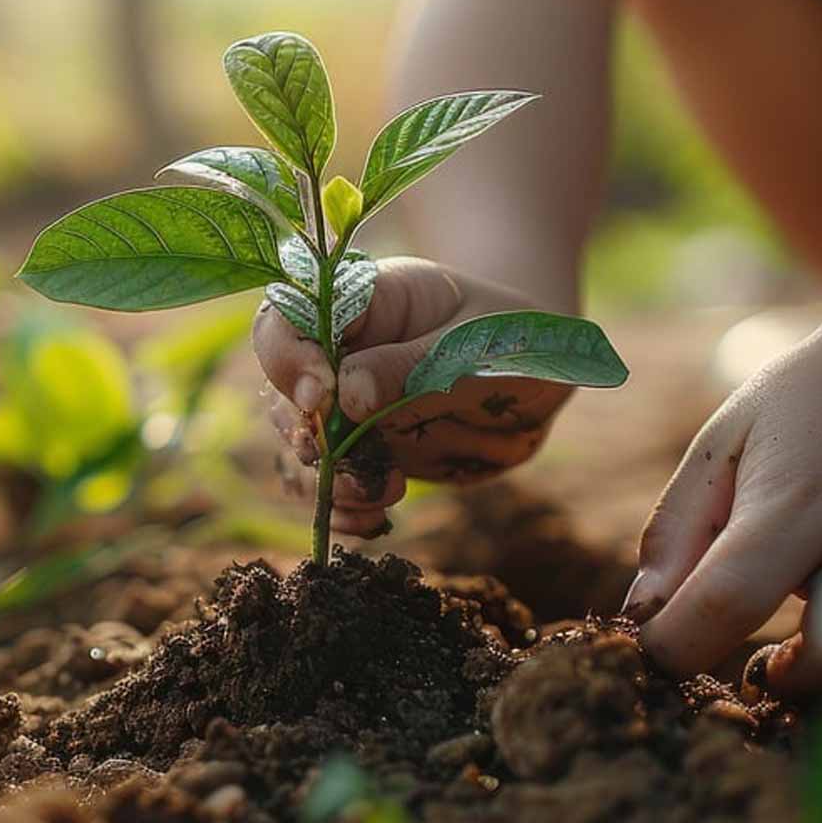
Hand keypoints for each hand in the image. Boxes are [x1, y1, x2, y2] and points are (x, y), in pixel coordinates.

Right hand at [254, 257, 572, 536]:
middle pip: (282, 391)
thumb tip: (344, 395)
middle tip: (338, 458)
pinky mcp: (364, 451)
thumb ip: (408, 364)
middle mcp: (341, 352)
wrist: (538, 376)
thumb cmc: (510, 337)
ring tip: (380, 492)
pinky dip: (344, 509)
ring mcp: (349, 405)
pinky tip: (371, 521)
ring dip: (327, 479)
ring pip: (302, 445)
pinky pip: (333, 484)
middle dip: (305, 433)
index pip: (290, 318)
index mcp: (363, 301)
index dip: (289, 358)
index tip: (318, 397)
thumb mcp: (472, 342)